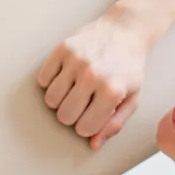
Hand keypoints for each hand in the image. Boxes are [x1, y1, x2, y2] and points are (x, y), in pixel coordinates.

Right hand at [36, 7, 150, 149]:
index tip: (92, 115)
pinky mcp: (62, 49)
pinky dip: (50, 82)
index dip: (87, 125)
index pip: (84, 128)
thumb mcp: (131, 98)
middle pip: (64, 116)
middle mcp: (93, 75)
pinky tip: (65, 76)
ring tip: (73, 90)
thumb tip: (92, 144)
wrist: (125, 30)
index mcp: (112, 91)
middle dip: (71, 115)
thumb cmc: (128, 68)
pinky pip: (43, 80)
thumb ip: (114, 125)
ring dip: (59, 100)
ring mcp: (75, 61)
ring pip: (50, 100)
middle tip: (81, 104)